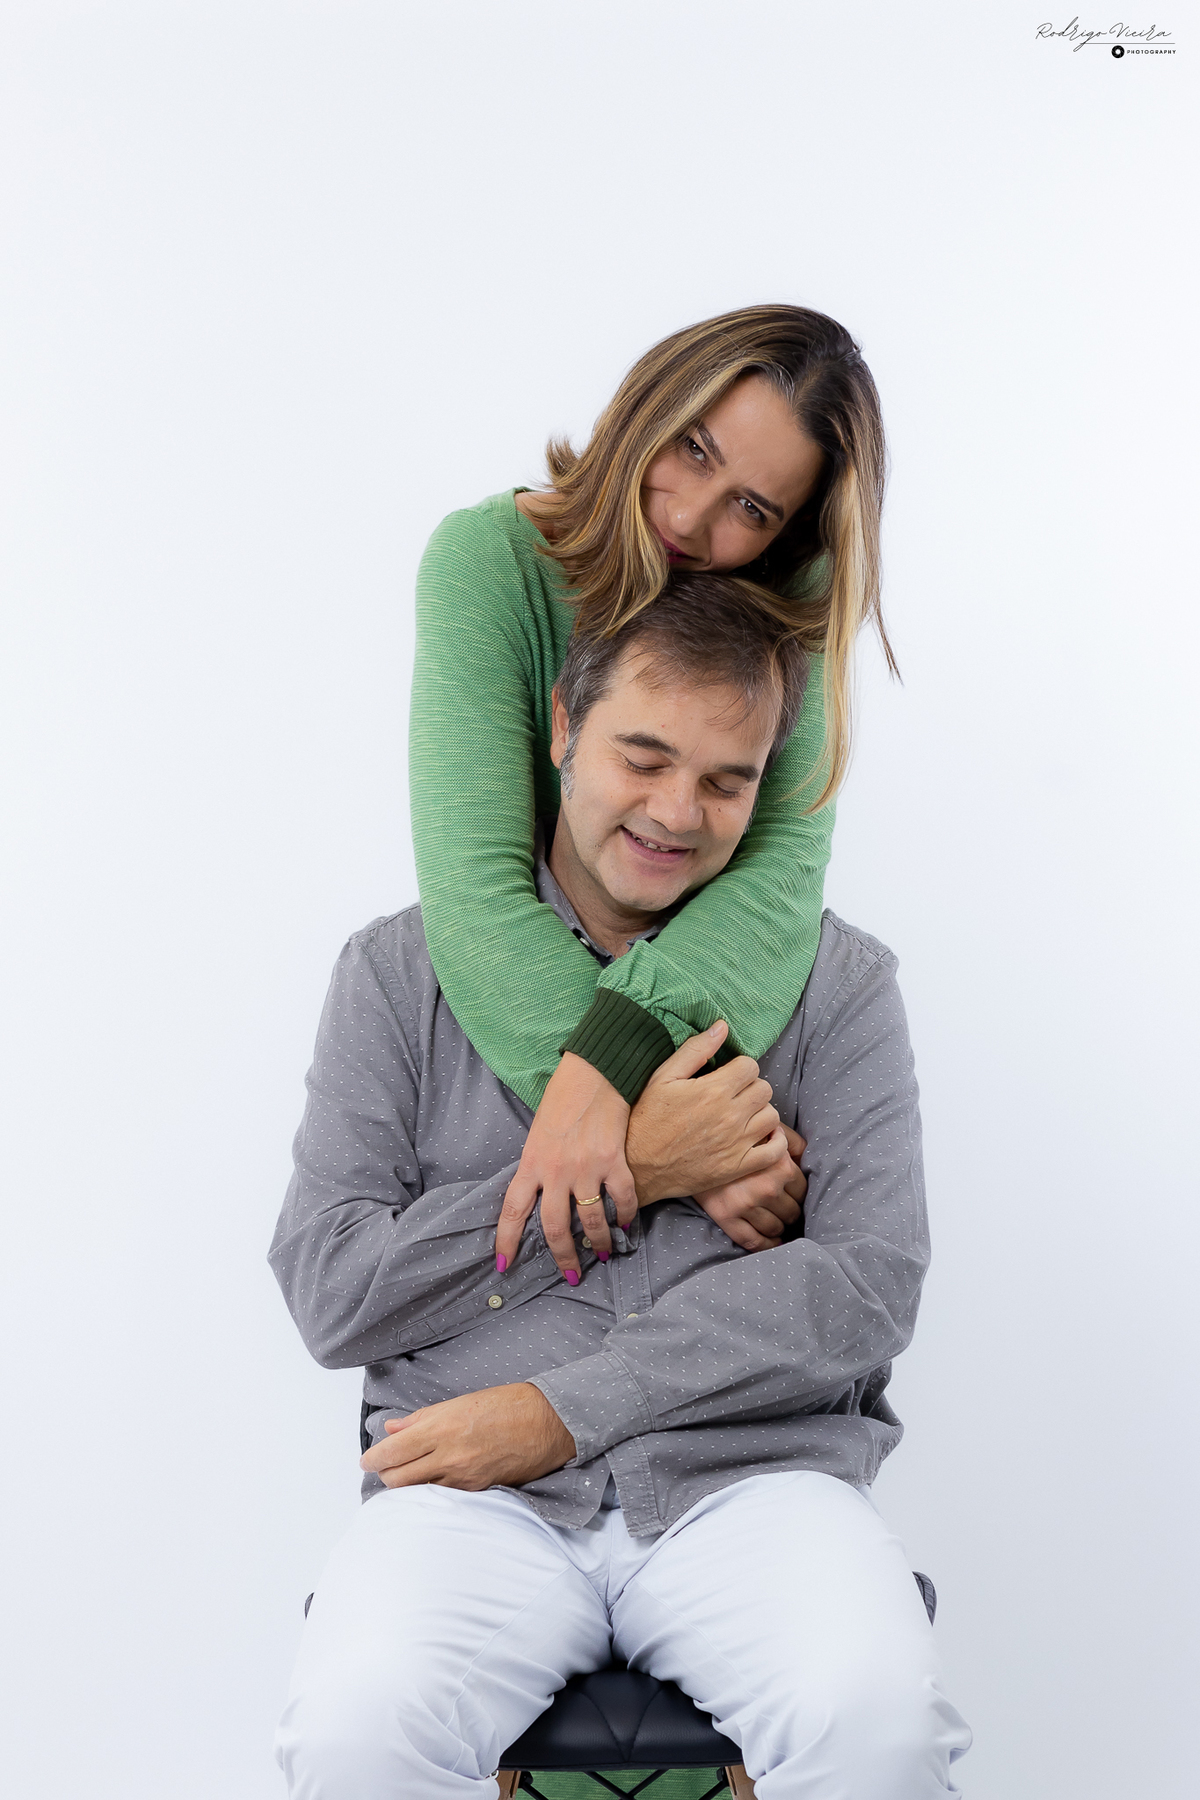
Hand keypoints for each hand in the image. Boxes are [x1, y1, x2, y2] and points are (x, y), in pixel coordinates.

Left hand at [359, 1384, 576, 1490]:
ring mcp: (463, 1477)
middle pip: (398, 1479)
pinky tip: (431, 1485)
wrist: (548, 1423)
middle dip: (385, 1476)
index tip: (367, 1459)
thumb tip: (393, 1428)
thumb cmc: (507, 1404)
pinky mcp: (477, 1490)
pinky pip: (443, 1497)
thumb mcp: (461, 1402)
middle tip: (384, 1469)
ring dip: (405, 1487)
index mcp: (441, 1427)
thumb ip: (423, 1418)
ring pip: (417, 1493)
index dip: (373, 1459)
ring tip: (406, 1477)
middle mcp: (448, 1455)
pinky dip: (430, 1493)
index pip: (392, 1451)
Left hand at [497, 1053, 634, 1280]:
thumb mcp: (538, 1133)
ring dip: (598, 1242)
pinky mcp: (614, 1160)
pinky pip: (623, 1199)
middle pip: (554, 1228)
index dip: (507, 1241)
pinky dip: (627, 1215)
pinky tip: (628, 1224)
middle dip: (563, 1257)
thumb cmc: (564, 1098)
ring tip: (602, 1253)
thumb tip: (542, 1193)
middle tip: (571, 1275)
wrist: (595, 1071)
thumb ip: (539, 1165)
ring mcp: (585, 1167)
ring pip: (591, 1220)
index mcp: (531, 1162)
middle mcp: (555, 1170)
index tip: (504, 1264)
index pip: (513, 1211)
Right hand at [624, 1023, 781, 1204]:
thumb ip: (695, 1050)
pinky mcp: (738, 1167)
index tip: (728, 1075)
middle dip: (751, 1087)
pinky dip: (775, 1142)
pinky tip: (761, 1136)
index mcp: (713, 1090)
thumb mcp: (662, 1078)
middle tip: (734, 1095)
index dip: (739, 1067)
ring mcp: (736, 1144)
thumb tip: (722, 1026)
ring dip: (760, 1112)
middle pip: (764, 1089)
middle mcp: (730, 1116)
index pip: (750, 1066)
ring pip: (772, 1117)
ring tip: (743, 1115)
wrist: (638, 1166)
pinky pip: (774, 1152)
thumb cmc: (647, 1119)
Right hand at [694, 1122, 806, 1251]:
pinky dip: (766, 1245)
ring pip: (775, 1228)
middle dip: (790, 1211)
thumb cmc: (735, 1136)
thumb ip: (791, 1141)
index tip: (793, 1194)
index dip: (799, 1193)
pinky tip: (771, 1241)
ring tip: (775, 1221)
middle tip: (784, 1208)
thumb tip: (807, 1157)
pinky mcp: (726, 1218)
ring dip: (778, 1227)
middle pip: (791, 1212)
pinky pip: (753, 1241)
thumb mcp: (765, 1129)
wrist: (693, 1143)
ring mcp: (746, 1205)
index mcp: (780, 1166)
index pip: (802, 1191)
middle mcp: (766, 1188)